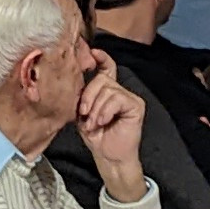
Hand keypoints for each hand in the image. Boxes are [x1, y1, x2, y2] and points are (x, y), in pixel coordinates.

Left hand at [75, 53, 149, 195]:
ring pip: (108, 89)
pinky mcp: (136, 105)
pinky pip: (117, 99)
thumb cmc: (95, 136)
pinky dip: (105, 111)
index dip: (100, 58)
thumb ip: (82, 96)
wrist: (108, 156)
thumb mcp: (83, 113)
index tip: (92, 52)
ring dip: (95, 109)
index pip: (106, 67)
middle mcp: (119, 90)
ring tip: (93, 124)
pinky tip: (103, 122)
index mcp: (106, 90)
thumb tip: (74, 78)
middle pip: (101, 79)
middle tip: (83, 115)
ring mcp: (128, 97)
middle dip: (88, 97)